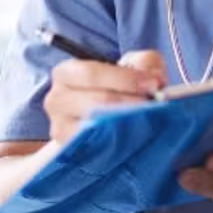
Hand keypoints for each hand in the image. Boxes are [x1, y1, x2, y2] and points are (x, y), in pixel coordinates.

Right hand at [42, 48, 164, 142]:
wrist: (106, 114)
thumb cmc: (117, 85)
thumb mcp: (132, 65)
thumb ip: (145, 63)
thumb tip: (156, 79)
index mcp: (66, 73)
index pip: (91, 74)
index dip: (125, 78)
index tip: (153, 84)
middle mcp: (56, 100)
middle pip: (95, 101)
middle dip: (130, 102)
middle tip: (154, 103)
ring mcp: (61, 127)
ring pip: (96, 127)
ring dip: (127, 122)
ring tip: (148, 118)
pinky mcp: (70, 149)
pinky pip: (96, 147)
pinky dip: (118, 141)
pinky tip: (135, 135)